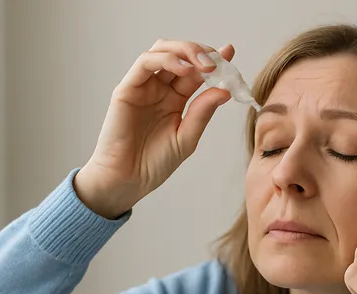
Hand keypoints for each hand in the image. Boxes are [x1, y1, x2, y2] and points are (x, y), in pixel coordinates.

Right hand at [74, 39, 235, 218]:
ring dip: (186, 51)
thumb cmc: (154, 163)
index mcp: (175, 99)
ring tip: (206, 65)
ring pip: (163, 50)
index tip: (230, 52)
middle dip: (202, 51)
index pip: (196, 71)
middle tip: (219, 60)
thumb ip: (203, 113)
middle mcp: (159, 88)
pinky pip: (145, 63)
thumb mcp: (187, 138)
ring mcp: (143, 86)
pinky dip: (167, 60)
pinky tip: (185, 70)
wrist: (128, 181)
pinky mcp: (127, 89)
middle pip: (180, 54)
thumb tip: (224, 91)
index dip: (213, 59)